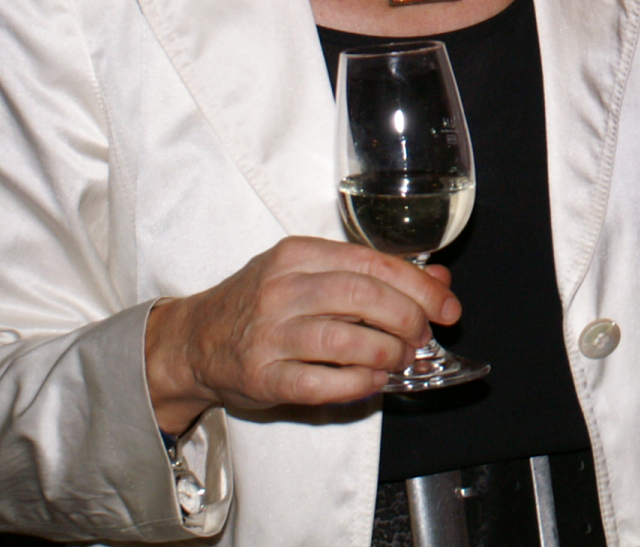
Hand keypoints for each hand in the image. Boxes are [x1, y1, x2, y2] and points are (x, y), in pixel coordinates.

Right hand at [144, 236, 460, 432]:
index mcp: (298, 254)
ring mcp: (269, 334)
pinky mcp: (262, 377)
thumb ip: (372, 274)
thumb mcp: (309, 273)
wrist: (193, 340)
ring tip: (401, 358)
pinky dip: (359, 384)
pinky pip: (322, 383)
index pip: (372, 263)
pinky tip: (374, 381)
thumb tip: (438, 279)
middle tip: (423, 336)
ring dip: (388, 352)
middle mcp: (282, 289)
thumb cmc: (259, 303)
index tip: (446, 305)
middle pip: (363, 298)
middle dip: (408, 319)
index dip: (419, 286)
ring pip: (346, 340)